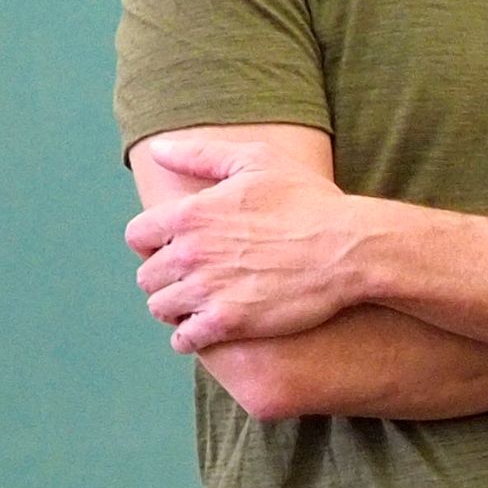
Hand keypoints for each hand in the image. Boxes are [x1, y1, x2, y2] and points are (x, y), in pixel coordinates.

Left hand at [126, 133, 378, 351]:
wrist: (350, 248)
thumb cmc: (309, 201)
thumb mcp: (256, 161)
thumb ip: (200, 155)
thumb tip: (157, 149)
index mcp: (190, 214)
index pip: (137, 235)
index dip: (152, 243)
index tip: (172, 249)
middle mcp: (190, 253)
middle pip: (147, 276)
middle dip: (163, 278)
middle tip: (187, 281)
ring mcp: (208, 289)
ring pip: (161, 307)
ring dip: (173, 308)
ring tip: (194, 307)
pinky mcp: (229, 322)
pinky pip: (185, 338)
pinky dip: (188, 338)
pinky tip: (202, 332)